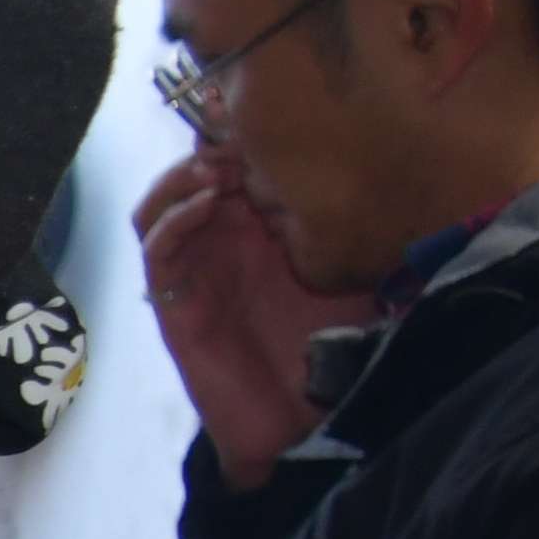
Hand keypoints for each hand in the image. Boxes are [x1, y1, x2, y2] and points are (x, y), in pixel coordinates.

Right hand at [137, 152, 378, 492]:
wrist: (300, 425)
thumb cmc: (328, 354)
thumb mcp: (355, 275)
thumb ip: (354, 230)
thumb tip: (381, 171)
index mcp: (259, 236)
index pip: (234, 171)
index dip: (242, 138)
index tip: (270, 113)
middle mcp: (220, 250)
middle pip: (190, 180)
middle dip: (208, 149)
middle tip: (233, 130)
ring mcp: (192, 277)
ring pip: (158, 210)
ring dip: (179, 181)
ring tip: (212, 165)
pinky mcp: (174, 307)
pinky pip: (157, 254)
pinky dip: (171, 221)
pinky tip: (202, 202)